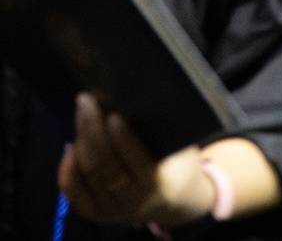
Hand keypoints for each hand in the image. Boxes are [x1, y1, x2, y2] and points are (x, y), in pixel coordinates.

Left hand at [59, 94, 215, 226]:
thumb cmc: (178, 165)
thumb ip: (166, 134)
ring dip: (81, 140)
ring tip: (81, 113)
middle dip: (92, 130)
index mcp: (158, 184)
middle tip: (86, 101)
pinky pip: (73, 191)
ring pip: (87, 173)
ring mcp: (111, 209)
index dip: (123, 138)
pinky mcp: (94, 213)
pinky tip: (71, 145)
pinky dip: (67, 168)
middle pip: (104, 165)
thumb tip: (137, 100)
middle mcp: (132, 200)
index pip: (136, 160)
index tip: (113, 114)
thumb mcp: (183, 151)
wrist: (173, 202)